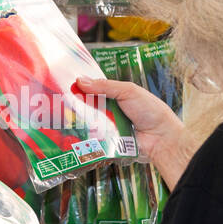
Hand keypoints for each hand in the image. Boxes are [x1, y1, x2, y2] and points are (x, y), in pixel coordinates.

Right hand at [76, 76, 195, 188]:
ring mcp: (109, 126)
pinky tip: (77, 134)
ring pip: (89, 122)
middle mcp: (112, 110)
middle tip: (61, 102)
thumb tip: (81, 80)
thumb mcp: (128, 91)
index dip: (81, 88)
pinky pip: (94, 138)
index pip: (95, 89)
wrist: (161, 138)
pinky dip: (87, 136)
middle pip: (88, 106)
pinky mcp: (108, 142)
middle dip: (77, 105)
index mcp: (117, 95)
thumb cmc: (151, 111)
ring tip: (64, 118)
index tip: (65, 86)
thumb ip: (105, 86)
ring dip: (81, 121)